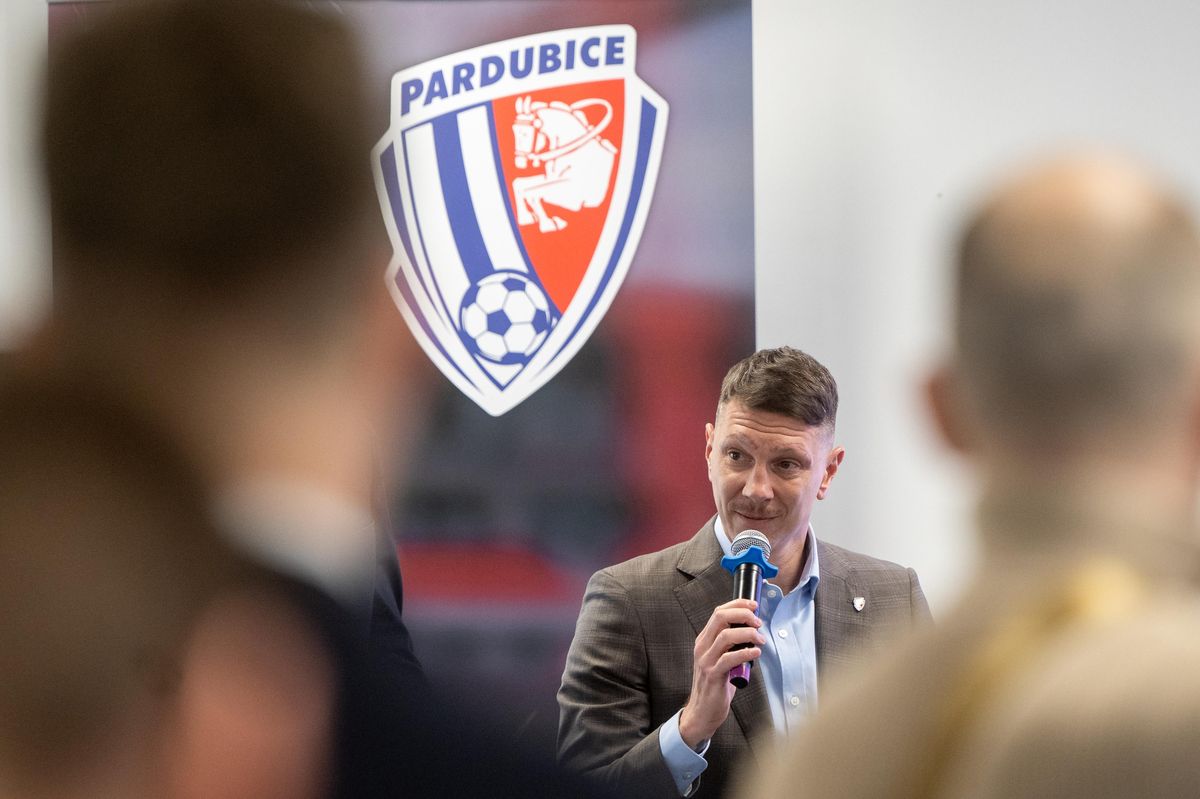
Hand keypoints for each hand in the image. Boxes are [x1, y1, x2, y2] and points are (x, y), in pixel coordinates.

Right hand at [678, 598, 763, 747]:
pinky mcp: (713, 675)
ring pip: (725, 635)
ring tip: (760, 640)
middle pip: (720, 617)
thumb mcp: (721, 660)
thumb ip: (732, 646)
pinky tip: (756, 653)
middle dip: (743, 614)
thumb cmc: (716, 686)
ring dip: (748, 634)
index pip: (719, 612)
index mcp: (704, 640)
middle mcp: (702, 646)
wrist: (702, 712)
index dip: (738, 604)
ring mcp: (706, 660)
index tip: (754, 605)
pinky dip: (745, 652)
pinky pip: (729, 658)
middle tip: (759, 623)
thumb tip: (754, 633)